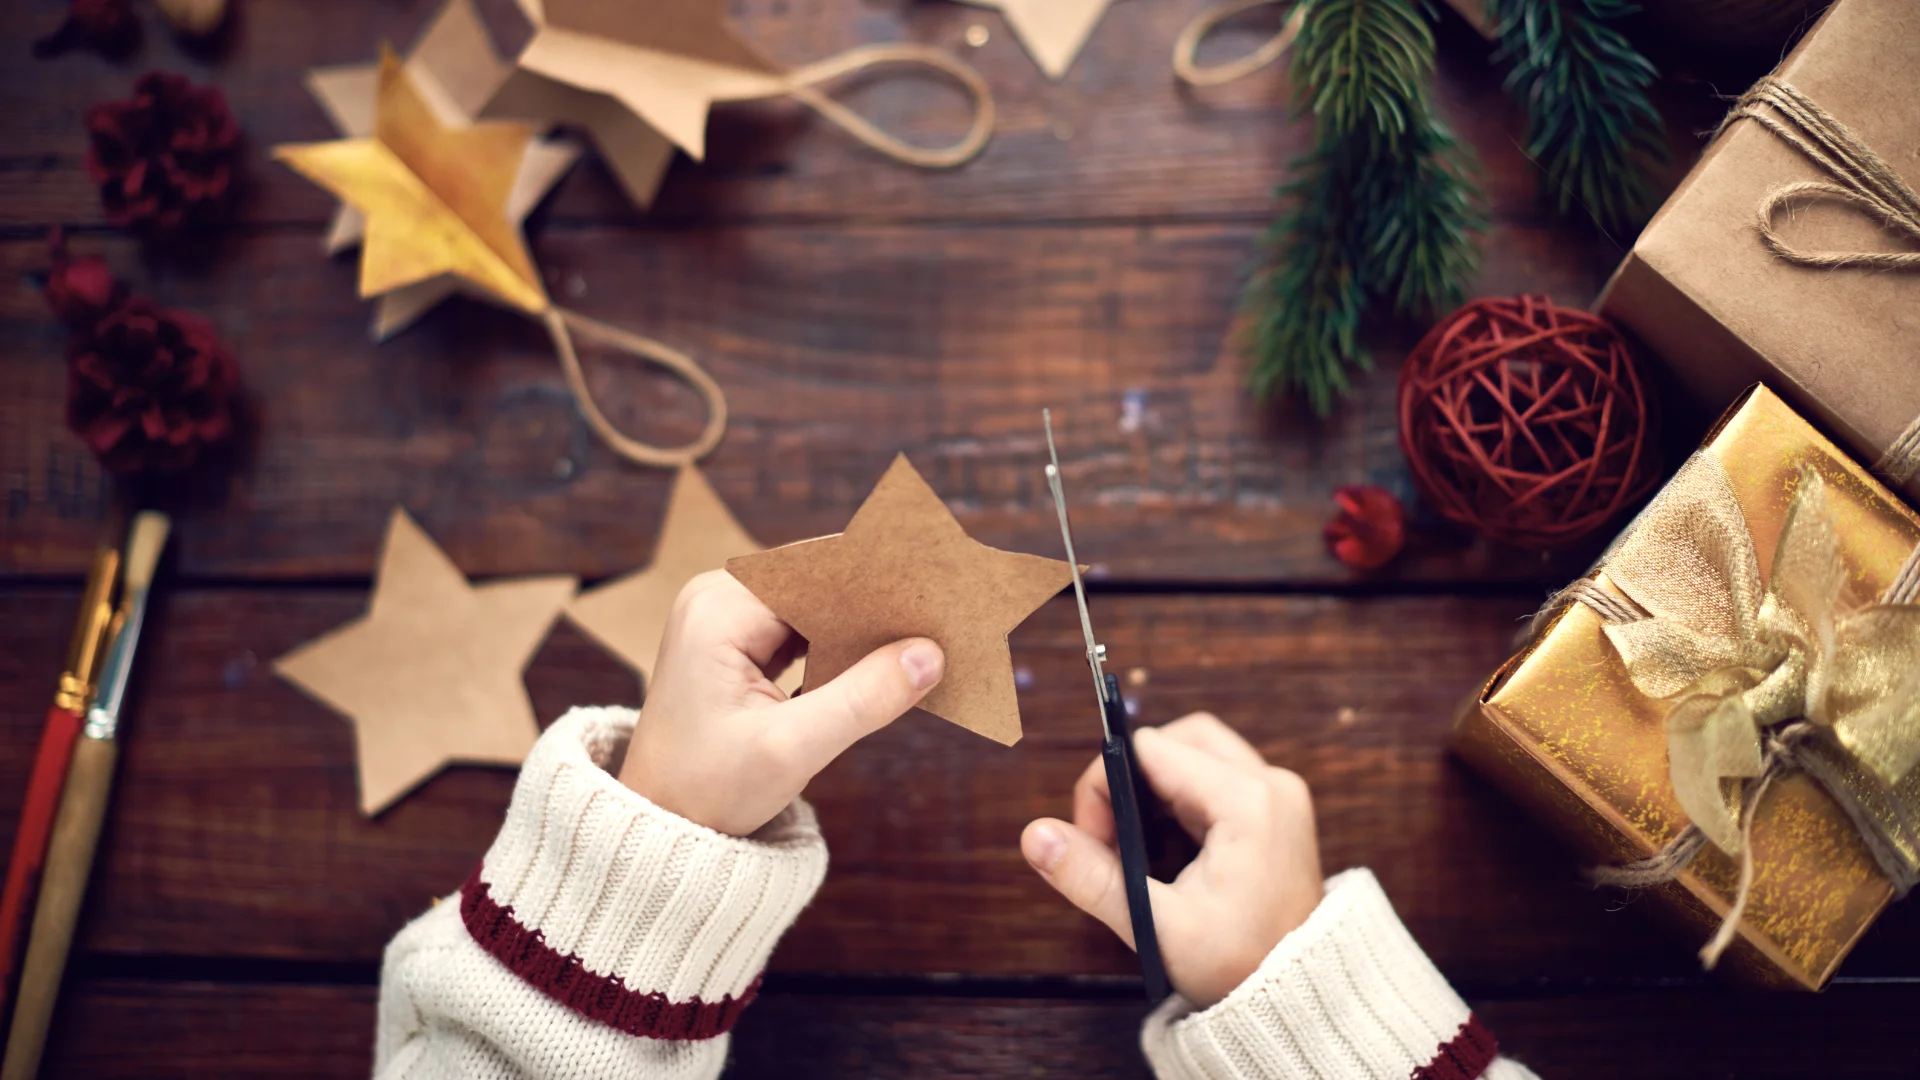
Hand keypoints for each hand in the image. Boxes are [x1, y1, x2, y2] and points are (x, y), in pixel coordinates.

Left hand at [619, 570, 944, 836]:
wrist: (656, 829)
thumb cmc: (708, 791)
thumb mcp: (793, 749)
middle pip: (819, 581)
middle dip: (879, 601)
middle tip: (943, 615)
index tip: (937, 588)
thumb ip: (864, 698)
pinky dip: (843, 645)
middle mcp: (718, 601)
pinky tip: (888, 660)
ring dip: (865, 624)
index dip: (880, 576)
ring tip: (926, 636)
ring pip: (816, 604)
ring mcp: (725, 621)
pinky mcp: (736, 645)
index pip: (818, 570)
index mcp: (719, 610)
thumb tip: (930, 655)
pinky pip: (803, 629)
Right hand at [1021, 712, 1322, 1007]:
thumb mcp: (1156, 926)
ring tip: (1142, 849)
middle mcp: (1271, 785)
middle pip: (1177, 740)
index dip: (1106, 786)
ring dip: (1158, 790)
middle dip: (1132, 781)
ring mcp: (1279, 795)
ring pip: (1198, 753)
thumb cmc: (1239, 968)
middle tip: (1114, 840)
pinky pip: (1219, 777)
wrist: (1301, 1000)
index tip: (1095, 841)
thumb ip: (1092, 877)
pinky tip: (1172, 851)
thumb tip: (1035, 836)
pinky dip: (1184, 801)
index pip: (1150, 751)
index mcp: (1248, 802)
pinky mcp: (1277, 809)